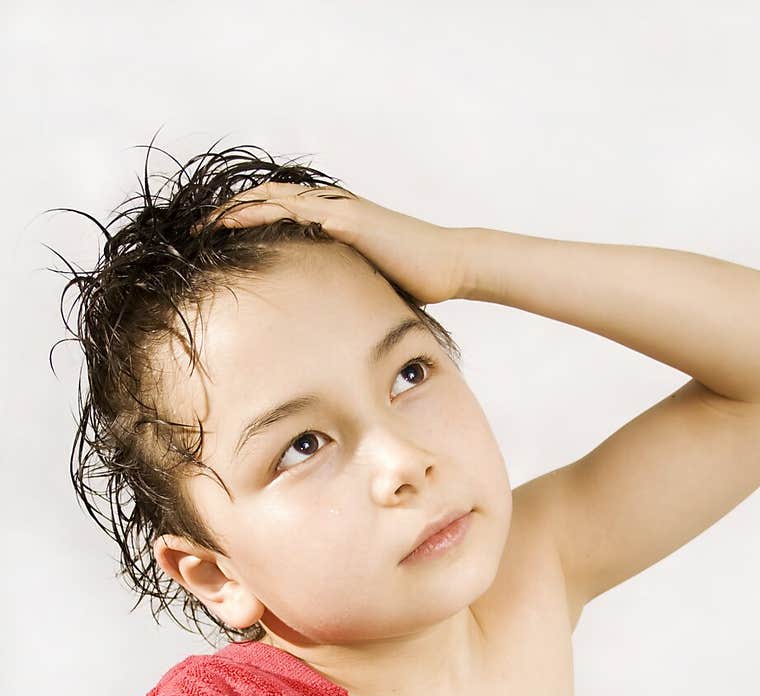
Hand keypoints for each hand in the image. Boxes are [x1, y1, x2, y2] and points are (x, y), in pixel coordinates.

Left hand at [191, 179, 474, 304]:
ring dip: (237, 208)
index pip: (278, 210)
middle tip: (192, 226)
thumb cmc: (415, 278)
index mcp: (333, 219)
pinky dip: (266, 213)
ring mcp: (339, 210)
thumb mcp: (368, 282)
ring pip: (275, 198)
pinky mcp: (349, 220)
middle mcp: (331, 206)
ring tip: (205, 222)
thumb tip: (325, 315)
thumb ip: (343, 286)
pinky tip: (240, 222)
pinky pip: (298, 211)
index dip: (244, 218)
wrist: (450, 266)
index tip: (212, 235)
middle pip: (267, 198)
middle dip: (228, 210)